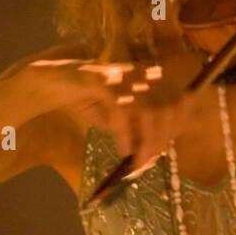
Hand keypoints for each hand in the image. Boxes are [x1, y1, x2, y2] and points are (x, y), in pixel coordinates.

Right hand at [25, 57, 195, 174]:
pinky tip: (123, 149)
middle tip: (150, 160)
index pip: (180, 100)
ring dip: (147, 140)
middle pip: (168, 106)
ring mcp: (124, 75)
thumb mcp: (120, 120)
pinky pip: (122, 109)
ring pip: (149, 109)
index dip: (179, 125)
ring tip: (138, 161)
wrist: (55, 83)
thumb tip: (153, 155)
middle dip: (162, 138)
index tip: (168, 147)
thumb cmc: (92, 101)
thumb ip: (138, 132)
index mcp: (152, 78)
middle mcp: (142, 73)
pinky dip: (126, 133)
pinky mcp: (104, 80)